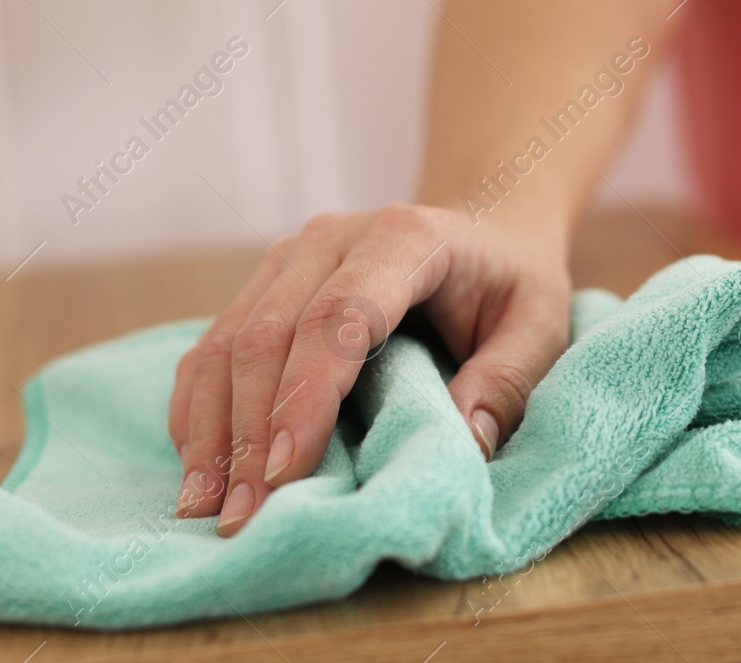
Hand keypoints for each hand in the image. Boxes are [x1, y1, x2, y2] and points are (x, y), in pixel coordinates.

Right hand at [167, 204, 570, 535]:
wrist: (484, 223)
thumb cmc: (512, 283)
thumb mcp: (541, 326)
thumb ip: (507, 381)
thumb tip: (461, 443)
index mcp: (404, 237)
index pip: (338, 317)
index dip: (306, 395)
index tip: (286, 472)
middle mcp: (332, 238)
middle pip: (269, 334)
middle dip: (249, 432)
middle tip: (241, 517)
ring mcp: (289, 258)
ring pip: (228, 342)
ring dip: (212, 430)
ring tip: (204, 509)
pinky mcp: (265, 284)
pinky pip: (214, 346)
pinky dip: (199, 409)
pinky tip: (199, 469)